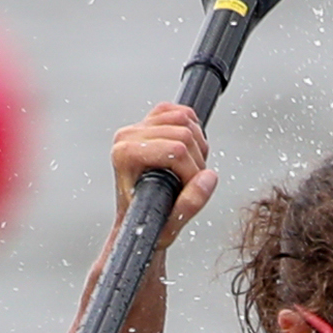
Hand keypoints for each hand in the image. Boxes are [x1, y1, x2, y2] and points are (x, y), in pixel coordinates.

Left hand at [111, 102, 216, 247]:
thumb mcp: (168, 222)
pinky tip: (187, 149)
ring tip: (187, 167)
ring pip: (185, 119)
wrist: (133, 217)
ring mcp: (137, 127)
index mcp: (124, 154)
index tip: (188, 186)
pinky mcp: (148, 121)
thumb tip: (208, 177)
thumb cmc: (143, 219)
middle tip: (189, 180)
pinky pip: (180, 111)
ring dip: (196, 145)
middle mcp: (127, 137)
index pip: (177, 149)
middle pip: (184, 132)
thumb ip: (189, 204)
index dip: (191, 170)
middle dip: (195, 159)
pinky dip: (192, 127)